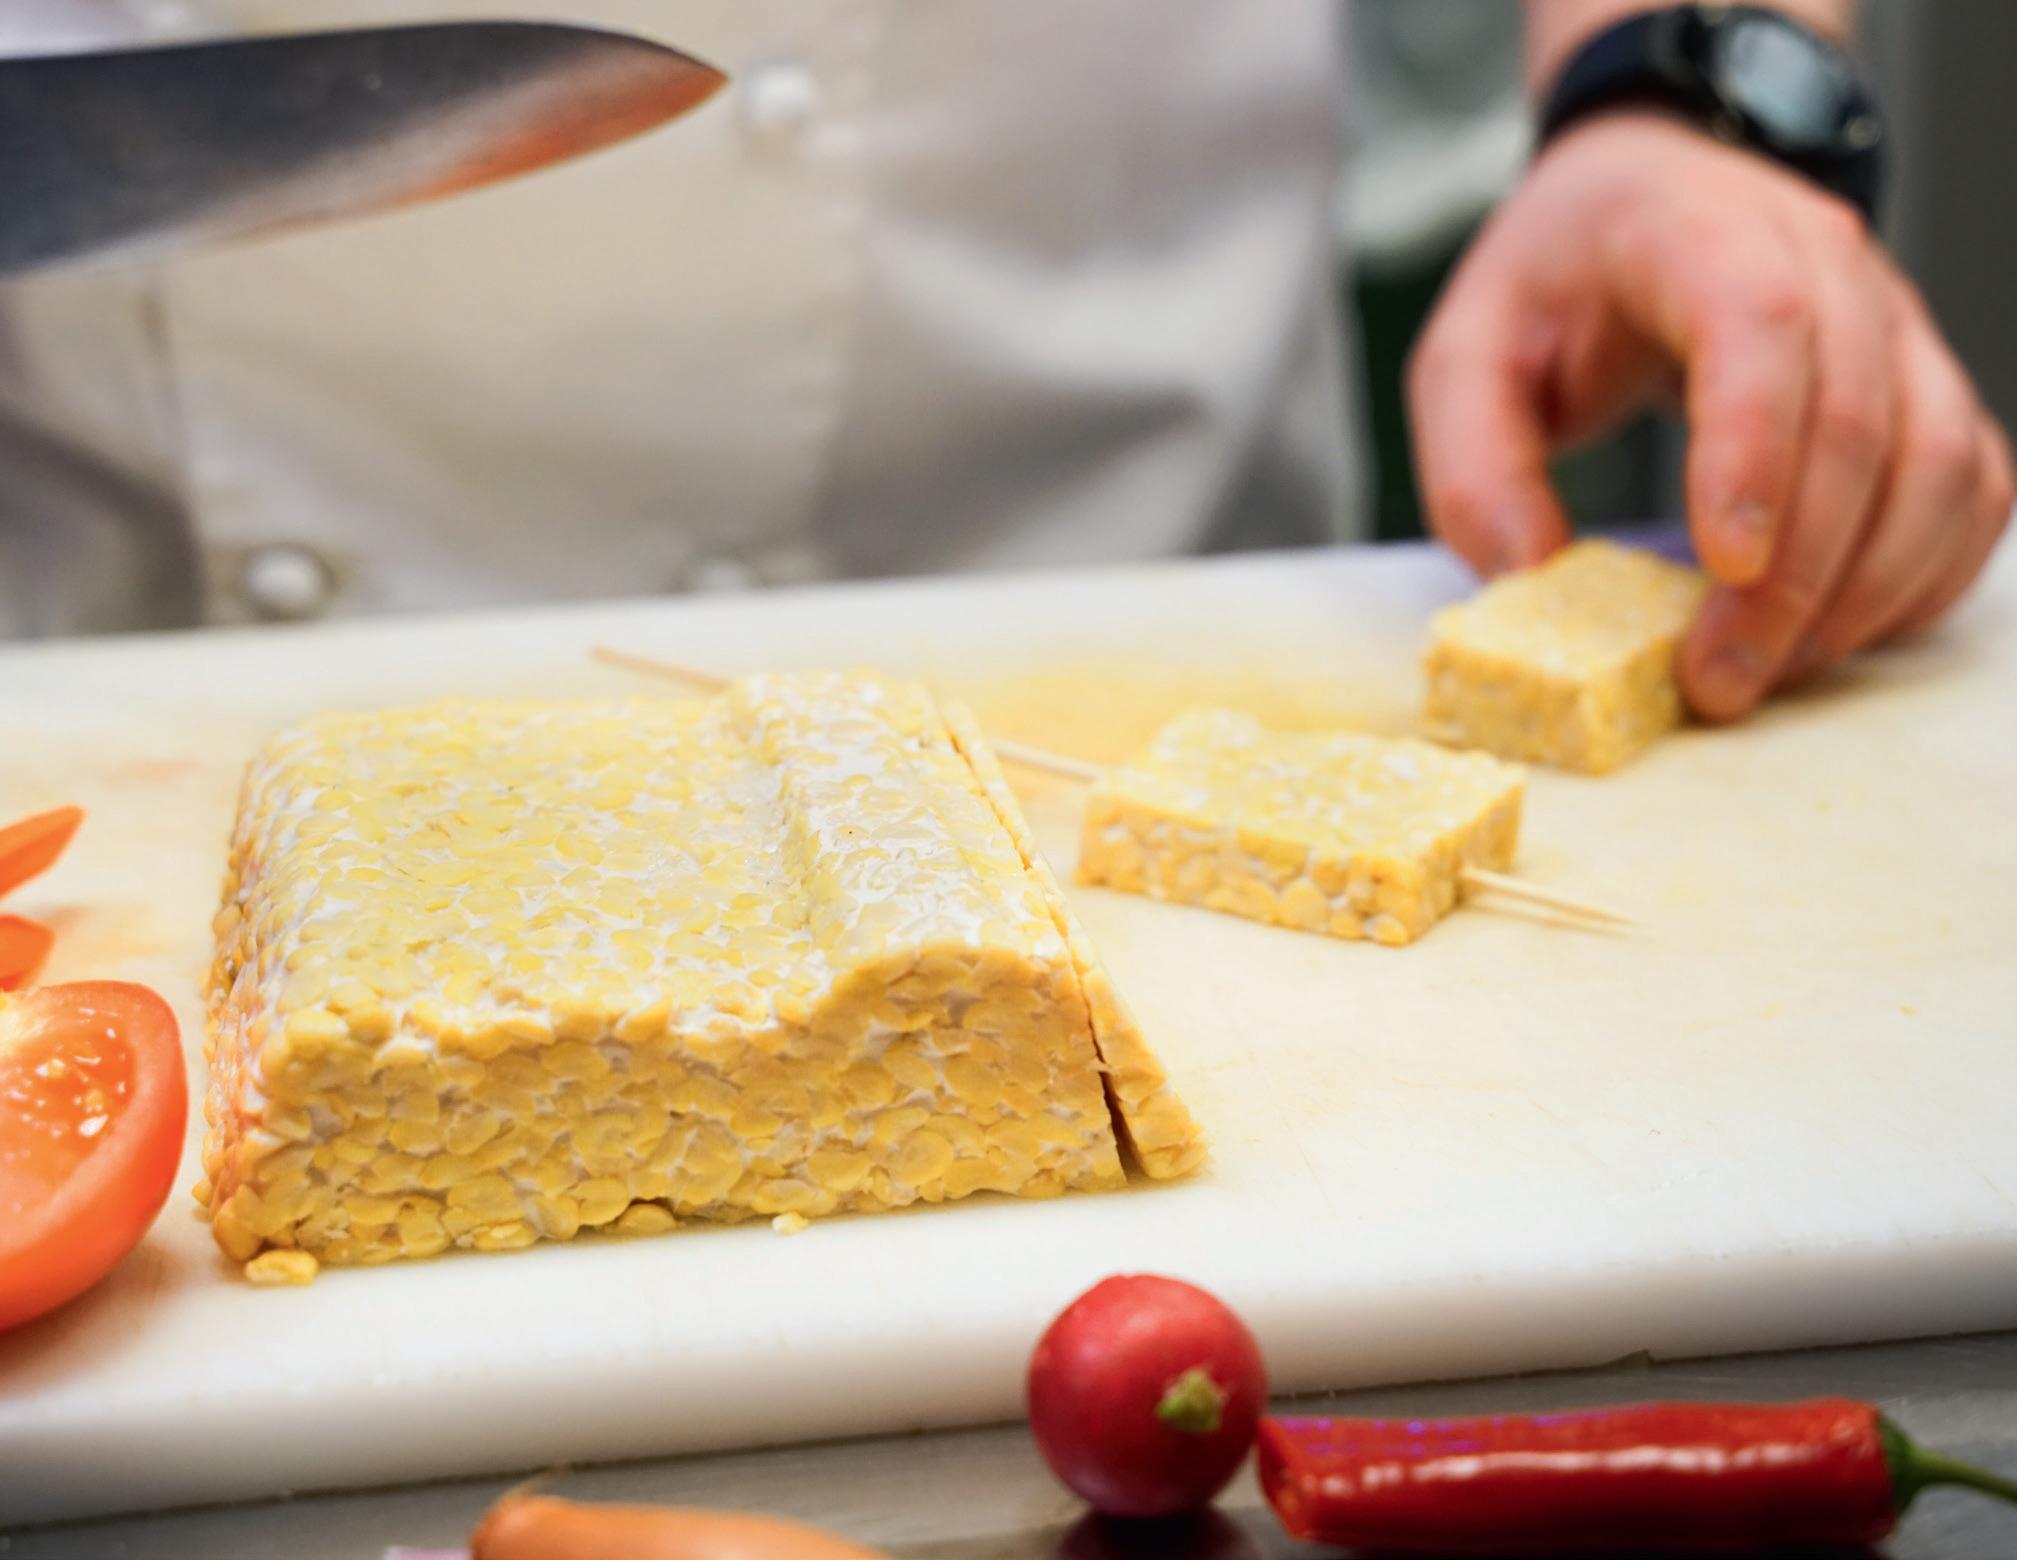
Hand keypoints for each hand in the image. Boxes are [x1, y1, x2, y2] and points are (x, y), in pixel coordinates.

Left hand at [1406, 113, 2013, 719]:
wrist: (1638, 205)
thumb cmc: (1555, 286)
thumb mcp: (1463, 358)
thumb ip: (1474, 467)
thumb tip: (1527, 575)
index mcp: (1697, 233)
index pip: (1763, 326)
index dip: (1757, 452)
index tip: (1725, 565)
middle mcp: (1824, 265)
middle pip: (1857, 421)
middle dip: (1794, 575)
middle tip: (1719, 680)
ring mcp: (1893, 325)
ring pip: (1935, 464)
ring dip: (1861, 592)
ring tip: (1764, 672)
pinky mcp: (1923, 388)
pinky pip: (1967, 492)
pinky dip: (1916, 578)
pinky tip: (1831, 634)